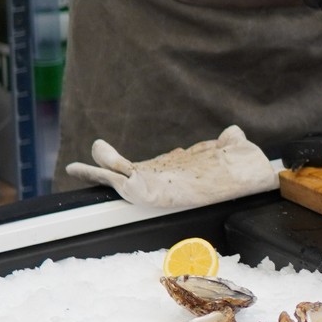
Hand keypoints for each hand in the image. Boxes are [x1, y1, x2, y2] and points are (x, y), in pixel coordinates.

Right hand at [64, 125, 277, 207]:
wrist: (245, 174)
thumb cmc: (237, 168)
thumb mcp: (229, 150)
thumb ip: (228, 141)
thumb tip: (233, 132)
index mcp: (173, 172)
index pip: (148, 169)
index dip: (132, 165)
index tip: (112, 158)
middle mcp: (160, 179)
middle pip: (127, 174)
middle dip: (106, 170)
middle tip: (81, 167)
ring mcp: (152, 183)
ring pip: (117, 176)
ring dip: (97, 171)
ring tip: (76, 168)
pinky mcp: (147, 189)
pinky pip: (118, 179)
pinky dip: (99, 172)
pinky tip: (81, 167)